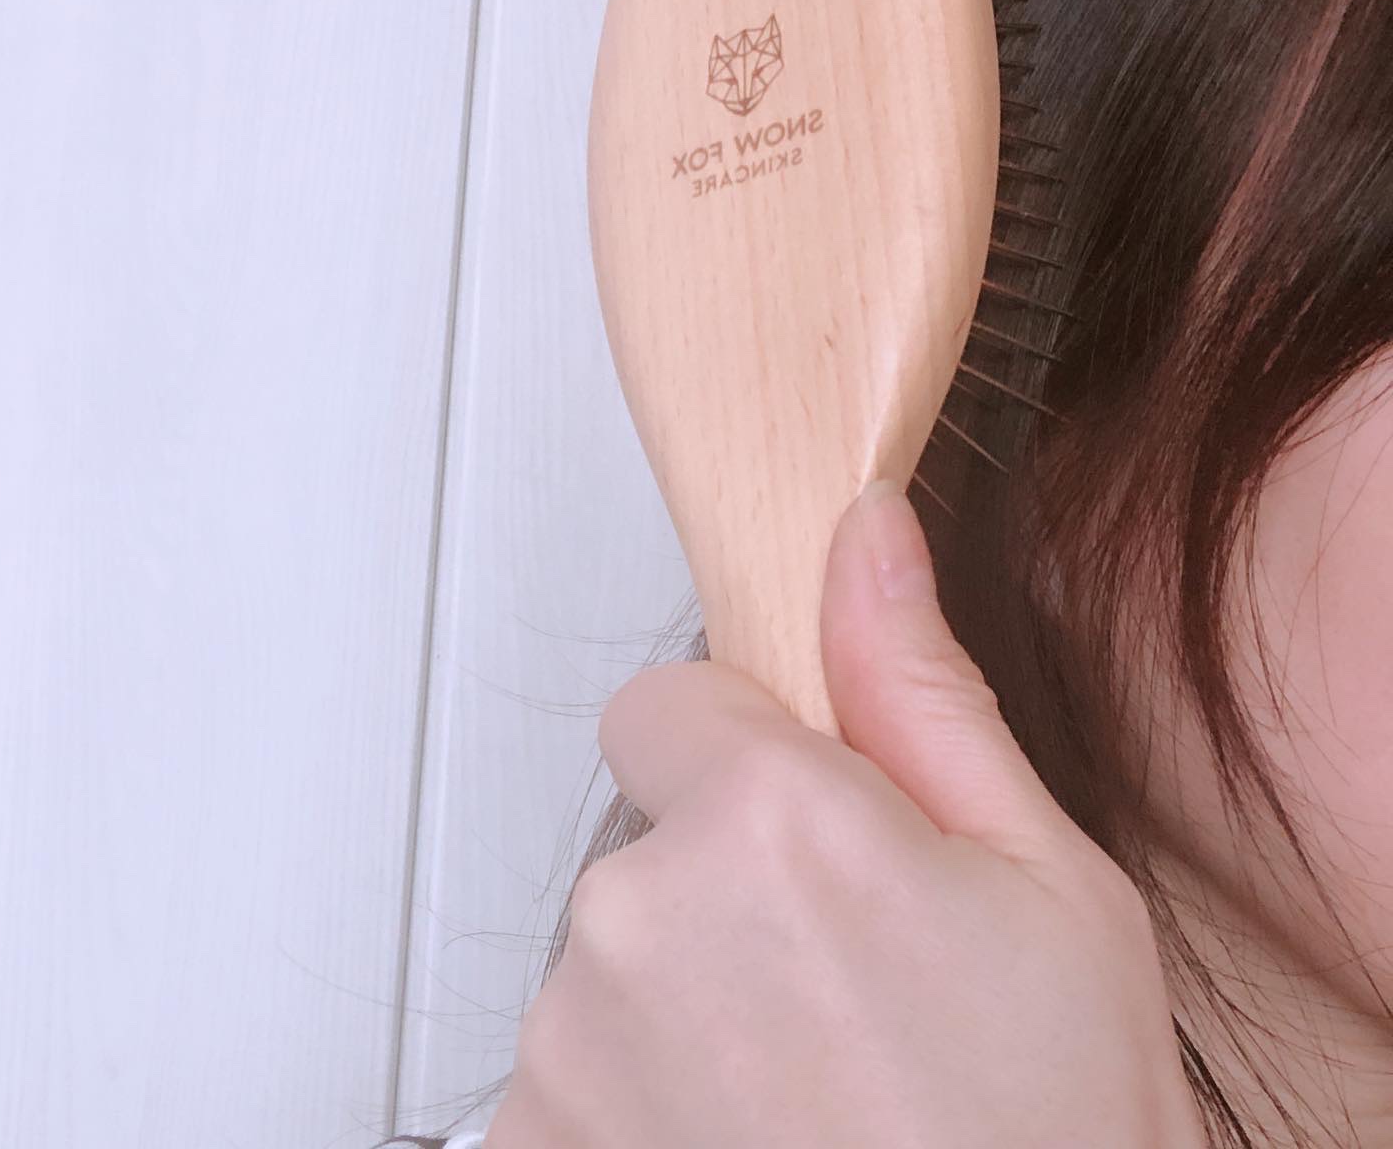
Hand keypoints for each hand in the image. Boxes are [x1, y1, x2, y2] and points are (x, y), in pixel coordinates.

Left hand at [483, 480, 1204, 1147]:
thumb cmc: (1051, 1139)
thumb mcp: (1049, 890)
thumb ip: (921, 692)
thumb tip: (865, 533)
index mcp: (766, 821)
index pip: (667, 701)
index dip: (748, 762)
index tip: (813, 839)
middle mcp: (639, 920)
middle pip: (648, 838)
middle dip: (726, 888)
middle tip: (850, 993)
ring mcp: (570, 1052)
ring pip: (616, 961)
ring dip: (685, 1005)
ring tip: (811, 1092)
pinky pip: (573, 1076)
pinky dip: (640, 1105)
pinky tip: (751, 1144)